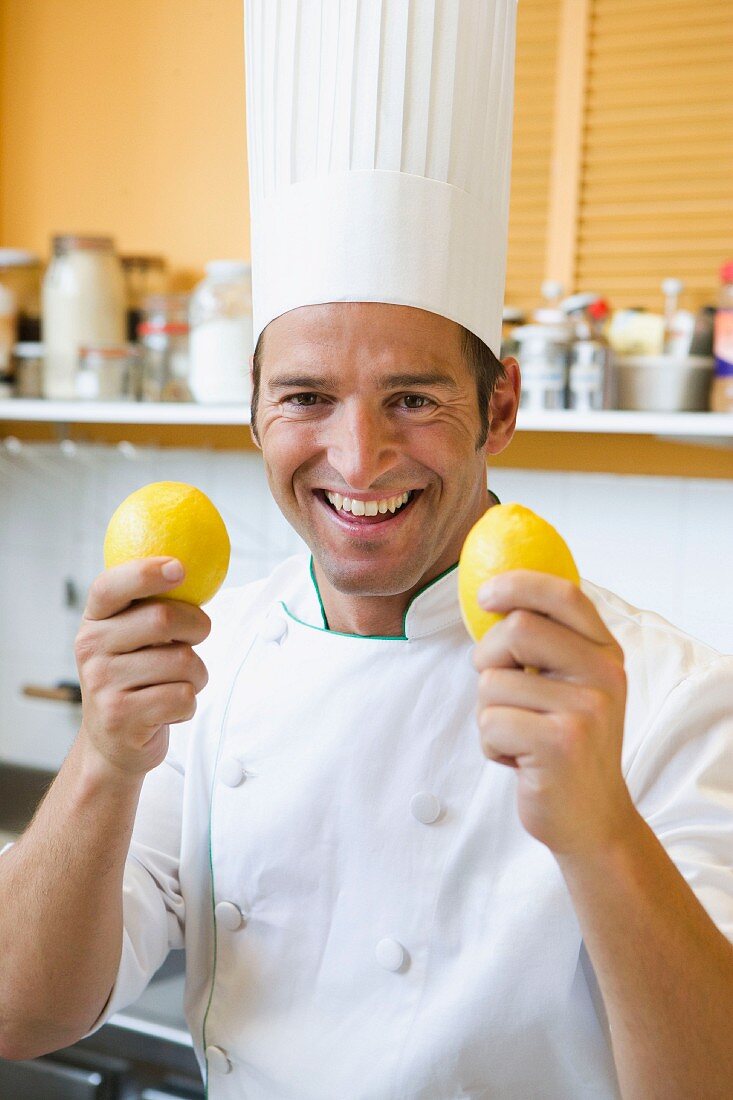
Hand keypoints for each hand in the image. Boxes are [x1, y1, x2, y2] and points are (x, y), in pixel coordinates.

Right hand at [74, 558, 210, 777]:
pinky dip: (189, 704)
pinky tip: (169, 709)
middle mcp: (91, 649)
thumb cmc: (134, 679)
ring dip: (197, 674)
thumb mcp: (129, 640)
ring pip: (183, 661)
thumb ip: (150, 607)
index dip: (146, 572)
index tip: (180, 568)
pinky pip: (184, 696)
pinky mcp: (122, 717)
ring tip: (178, 683)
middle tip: (198, 636)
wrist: (113, 743)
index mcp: (94, 622)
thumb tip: (190, 565)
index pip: (111, 586)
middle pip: (163, 618)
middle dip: (197, 626)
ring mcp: (102, 684)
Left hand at [473, 569, 634, 855]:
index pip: (564, 595)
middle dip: (488, 658)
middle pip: (516, 629)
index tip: (486, 597)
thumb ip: (547, 644)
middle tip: (498, 690)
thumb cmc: (565, 744)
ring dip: (488, 713)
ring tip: (519, 736)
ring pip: (493, 682)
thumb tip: (493, 594)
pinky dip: (491, 745)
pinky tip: (519, 760)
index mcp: (605, 653)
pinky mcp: (559, 744)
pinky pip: (490, 722)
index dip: (518, 585)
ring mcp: (585, 709)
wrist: (593, 819)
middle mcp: (603, 675)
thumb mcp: (570, 686)